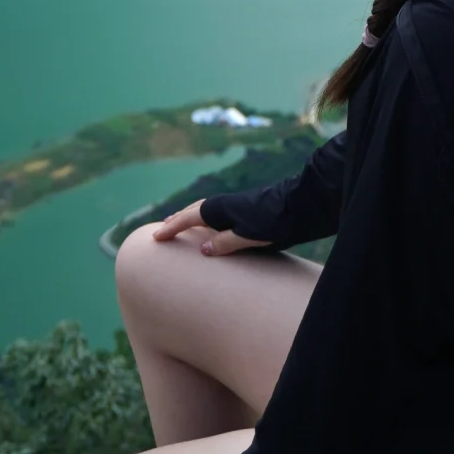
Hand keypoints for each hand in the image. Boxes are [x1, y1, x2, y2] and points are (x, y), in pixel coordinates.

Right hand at [152, 200, 271, 255]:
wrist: (297, 207)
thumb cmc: (273, 222)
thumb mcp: (248, 236)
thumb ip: (225, 242)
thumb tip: (202, 249)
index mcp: (221, 208)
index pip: (189, 218)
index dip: (172, 228)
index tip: (157, 237)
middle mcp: (224, 205)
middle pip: (194, 211)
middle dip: (178, 220)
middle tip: (163, 229)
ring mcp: (234, 207)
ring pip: (205, 211)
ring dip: (191, 218)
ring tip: (180, 225)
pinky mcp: (244, 213)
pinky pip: (216, 215)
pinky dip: (205, 220)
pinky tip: (209, 228)